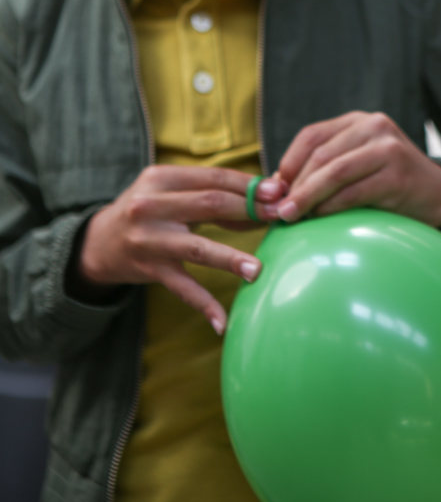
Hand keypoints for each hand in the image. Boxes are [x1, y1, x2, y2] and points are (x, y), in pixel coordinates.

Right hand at [75, 166, 286, 333]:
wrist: (99, 243)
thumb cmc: (148, 211)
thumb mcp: (169, 191)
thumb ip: (210, 192)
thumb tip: (264, 197)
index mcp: (161, 178)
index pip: (213, 177)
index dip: (248, 184)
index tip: (278, 192)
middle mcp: (151, 206)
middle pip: (210, 205)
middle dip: (249, 210)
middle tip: (279, 218)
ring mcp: (149, 239)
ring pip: (198, 247)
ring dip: (230, 259)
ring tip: (258, 270)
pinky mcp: (148, 269)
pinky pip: (182, 288)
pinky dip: (203, 305)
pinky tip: (222, 323)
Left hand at [265, 112, 440, 229]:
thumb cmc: (390, 184)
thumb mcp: (358, 165)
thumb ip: (326, 169)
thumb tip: (277, 191)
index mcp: (358, 121)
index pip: (311, 136)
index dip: (287, 163)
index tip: (273, 191)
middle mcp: (374, 127)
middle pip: (320, 154)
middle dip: (294, 185)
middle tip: (277, 210)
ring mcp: (388, 148)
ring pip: (334, 171)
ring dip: (307, 196)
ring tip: (290, 216)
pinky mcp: (398, 175)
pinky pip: (354, 192)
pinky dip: (332, 207)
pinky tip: (320, 218)